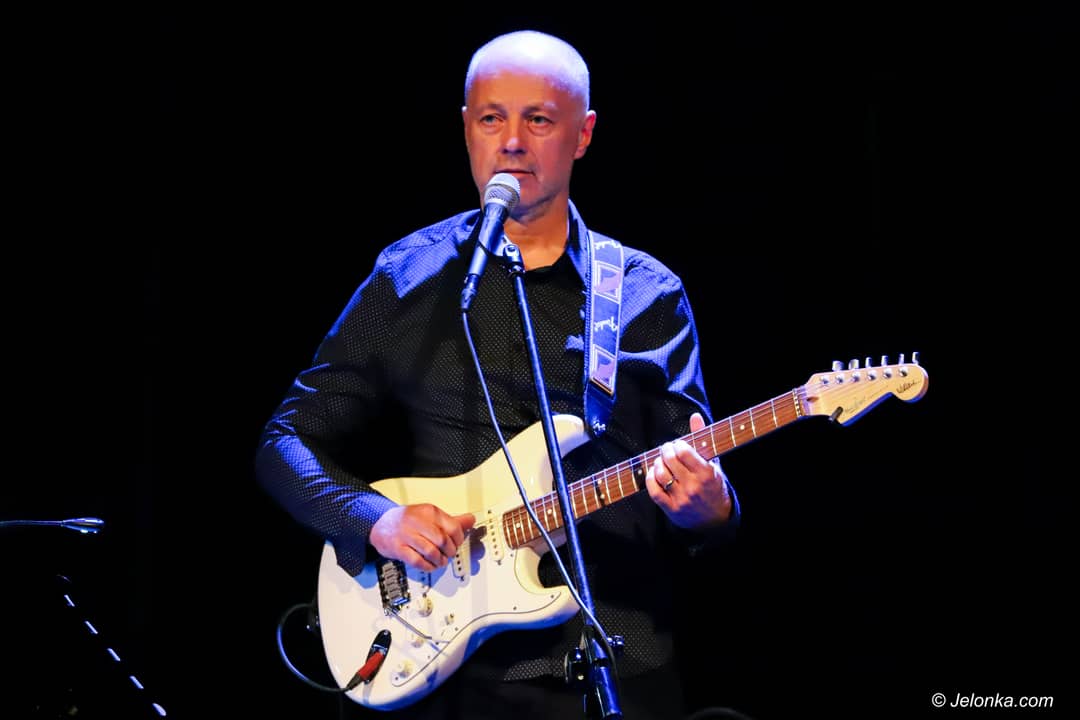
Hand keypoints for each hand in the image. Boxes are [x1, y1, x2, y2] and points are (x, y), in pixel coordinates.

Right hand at [370, 504, 475, 571]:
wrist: (380, 525)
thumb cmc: (407, 521)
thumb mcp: (429, 516)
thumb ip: (451, 520)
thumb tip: (471, 520)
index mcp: (429, 511)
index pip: (453, 527)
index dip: (459, 539)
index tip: (458, 544)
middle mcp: (418, 521)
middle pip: (443, 540)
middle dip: (450, 551)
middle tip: (449, 554)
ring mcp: (406, 535)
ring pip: (431, 551)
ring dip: (439, 560)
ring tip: (440, 561)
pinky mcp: (398, 548)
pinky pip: (417, 561)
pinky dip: (427, 566)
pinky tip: (430, 565)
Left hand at [645, 412, 732, 529]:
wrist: (716, 519)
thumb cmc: (714, 487)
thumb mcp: (713, 464)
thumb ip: (703, 439)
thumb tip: (695, 416)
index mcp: (706, 474)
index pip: (684, 452)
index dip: (677, 445)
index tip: (677, 444)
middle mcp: (693, 486)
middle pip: (670, 461)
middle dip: (665, 451)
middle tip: (666, 450)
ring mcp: (682, 499)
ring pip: (661, 474)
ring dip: (657, 463)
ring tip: (661, 461)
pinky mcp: (672, 509)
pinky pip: (654, 491)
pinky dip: (650, 479)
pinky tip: (654, 473)